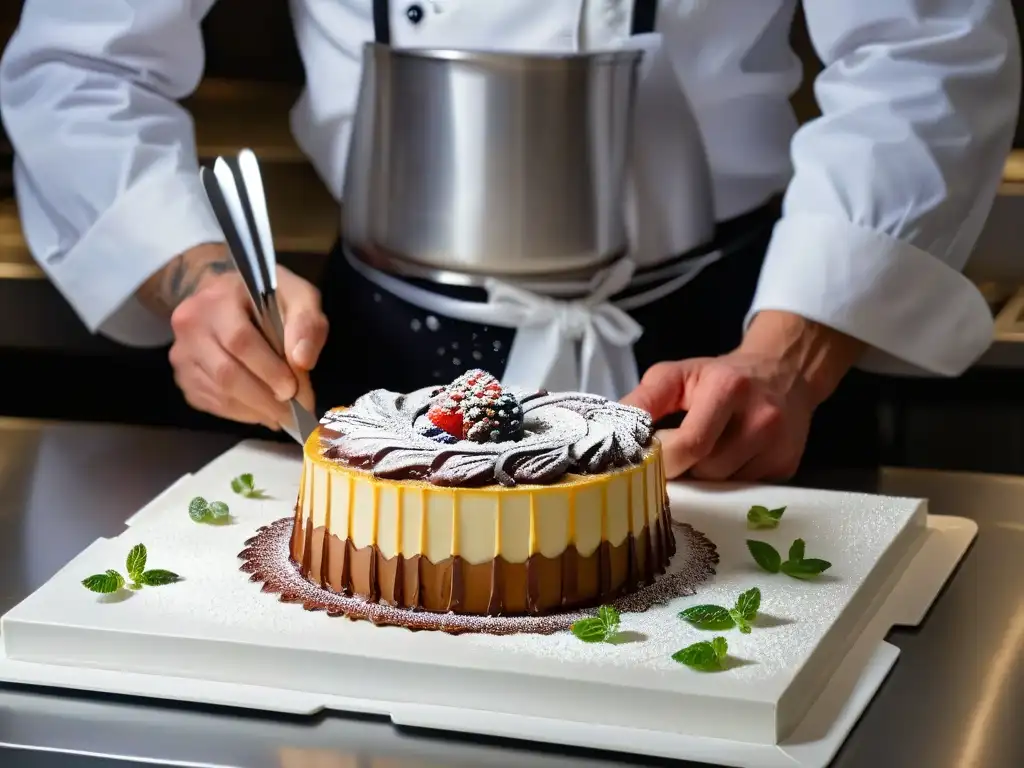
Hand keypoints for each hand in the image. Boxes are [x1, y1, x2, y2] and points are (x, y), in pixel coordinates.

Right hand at [140, 244, 328, 428]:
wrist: (230, 298)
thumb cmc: (270, 298)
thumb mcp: (298, 297)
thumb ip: (306, 323)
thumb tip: (303, 361)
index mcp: (218, 299)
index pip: (240, 341)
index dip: (268, 370)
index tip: (293, 390)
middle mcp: (190, 325)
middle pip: (226, 373)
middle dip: (264, 399)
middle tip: (293, 414)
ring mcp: (182, 353)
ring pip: (217, 392)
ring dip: (254, 410)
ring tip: (282, 415)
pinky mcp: (183, 376)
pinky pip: (210, 403)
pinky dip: (240, 413)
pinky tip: (262, 412)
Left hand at [622, 311, 863, 480]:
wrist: (785, 372)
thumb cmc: (719, 376)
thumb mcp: (677, 374)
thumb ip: (644, 400)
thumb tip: (612, 432)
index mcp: (728, 388)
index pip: (689, 444)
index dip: (662, 458)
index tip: (648, 457)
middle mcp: (761, 418)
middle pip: (705, 470)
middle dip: (683, 468)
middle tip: (675, 455)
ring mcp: (778, 446)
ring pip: (723, 486)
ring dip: (704, 477)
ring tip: (705, 453)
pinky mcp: (787, 468)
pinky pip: (744, 491)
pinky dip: (728, 483)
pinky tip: (729, 459)